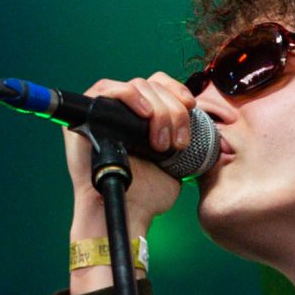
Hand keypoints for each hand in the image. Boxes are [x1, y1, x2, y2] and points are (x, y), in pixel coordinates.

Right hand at [64, 73, 199, 291]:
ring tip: (161, 143)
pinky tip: (144, 116)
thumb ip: (186, 136)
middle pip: (152, 84)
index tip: (192, 107)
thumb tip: (208, 120)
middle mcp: (124, 110)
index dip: (177, 90)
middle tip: (177, 142)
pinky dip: (130, 96)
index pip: (160, 85)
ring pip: (137, 85)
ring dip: (158, 110)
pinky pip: (107, 88)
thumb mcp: (178, 160)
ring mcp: (105, 110)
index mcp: (144, 117)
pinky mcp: (87, 113)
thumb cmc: (149, 192)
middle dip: (172, 110)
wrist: (129, 210)